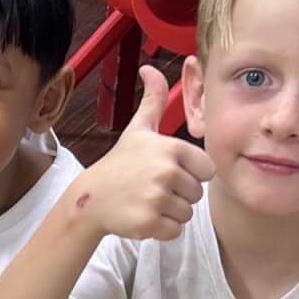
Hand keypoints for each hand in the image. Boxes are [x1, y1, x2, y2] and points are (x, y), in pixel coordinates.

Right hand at [75, 66, 216, 241]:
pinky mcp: (149, 223)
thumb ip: (153, 100)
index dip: (190, 174)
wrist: (91, 198)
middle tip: (152, 188)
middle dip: (178, 195)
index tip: (167, 171)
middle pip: (196, 193)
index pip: (207, 170)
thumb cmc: (120, 163)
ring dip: (170, 212)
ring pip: (186, 213)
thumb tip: (150, 68)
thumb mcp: (139, 129)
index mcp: (171, 148)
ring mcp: (157, 199)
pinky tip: (143, 216)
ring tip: (147, 201)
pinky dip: (161, 229)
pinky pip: (175, 231)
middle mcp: (165, 172)